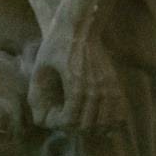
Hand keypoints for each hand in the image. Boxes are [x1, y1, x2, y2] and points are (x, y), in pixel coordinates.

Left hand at [30, 20, 122, 135]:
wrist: (81, 27)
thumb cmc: (56, 47)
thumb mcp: (39, 69)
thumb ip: (37, 96)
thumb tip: (39, 121)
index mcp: (75, 86)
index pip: (70, 122)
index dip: (58, 124)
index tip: (53, 115)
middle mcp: (96, 89)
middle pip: (88, 126)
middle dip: (73, 128)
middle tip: (64, 118)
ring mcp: (108, 87)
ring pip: (105, 123)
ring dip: (91, 128)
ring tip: (80, 121)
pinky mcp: (115, 84)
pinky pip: (118, 112)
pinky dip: (110, 122)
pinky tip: (99, 122)